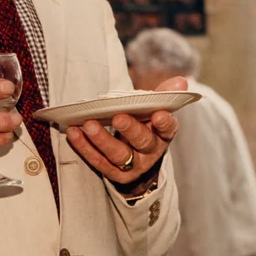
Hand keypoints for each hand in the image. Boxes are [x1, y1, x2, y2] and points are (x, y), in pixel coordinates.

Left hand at [66, 76, 185, 191]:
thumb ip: (163, 94)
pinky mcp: (115, 174)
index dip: (164, 123)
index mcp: (163, 134)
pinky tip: (74, 133)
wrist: (138, 158)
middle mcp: (151, 152)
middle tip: (118, 117)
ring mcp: (133, 166)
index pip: (168, 129)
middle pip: (142, 142)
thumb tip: (181, 81)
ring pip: (118, 155)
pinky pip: (99, 162)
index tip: (158, 115)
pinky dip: (85, 147)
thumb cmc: (145, 125)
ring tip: (89, 124)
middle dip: (130, 130)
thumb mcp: (154, 110)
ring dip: (102, 139)